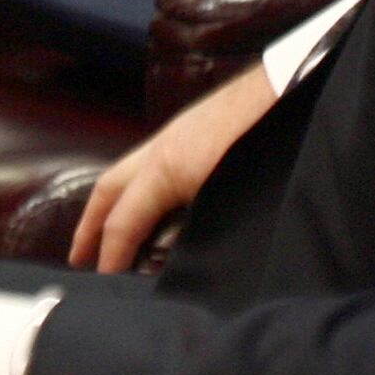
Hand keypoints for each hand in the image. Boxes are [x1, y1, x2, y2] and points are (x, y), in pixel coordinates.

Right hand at [70, 59, 276, 271]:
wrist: (296, 88)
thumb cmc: (268, 142)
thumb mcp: (228, 197)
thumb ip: (194, 230)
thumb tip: (168, 260)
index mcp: (166, 167)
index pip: (122, 221)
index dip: (110, 257)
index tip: (104, 286)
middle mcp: (164, 147)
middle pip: (110, 187)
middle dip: (90, 224)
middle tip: (77, 258)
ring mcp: (181, 134)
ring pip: (130, 170)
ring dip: (113, 204)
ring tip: (106, 233)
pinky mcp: (200, 130)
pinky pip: (153, 162)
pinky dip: (140, 187)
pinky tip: (154, 203)